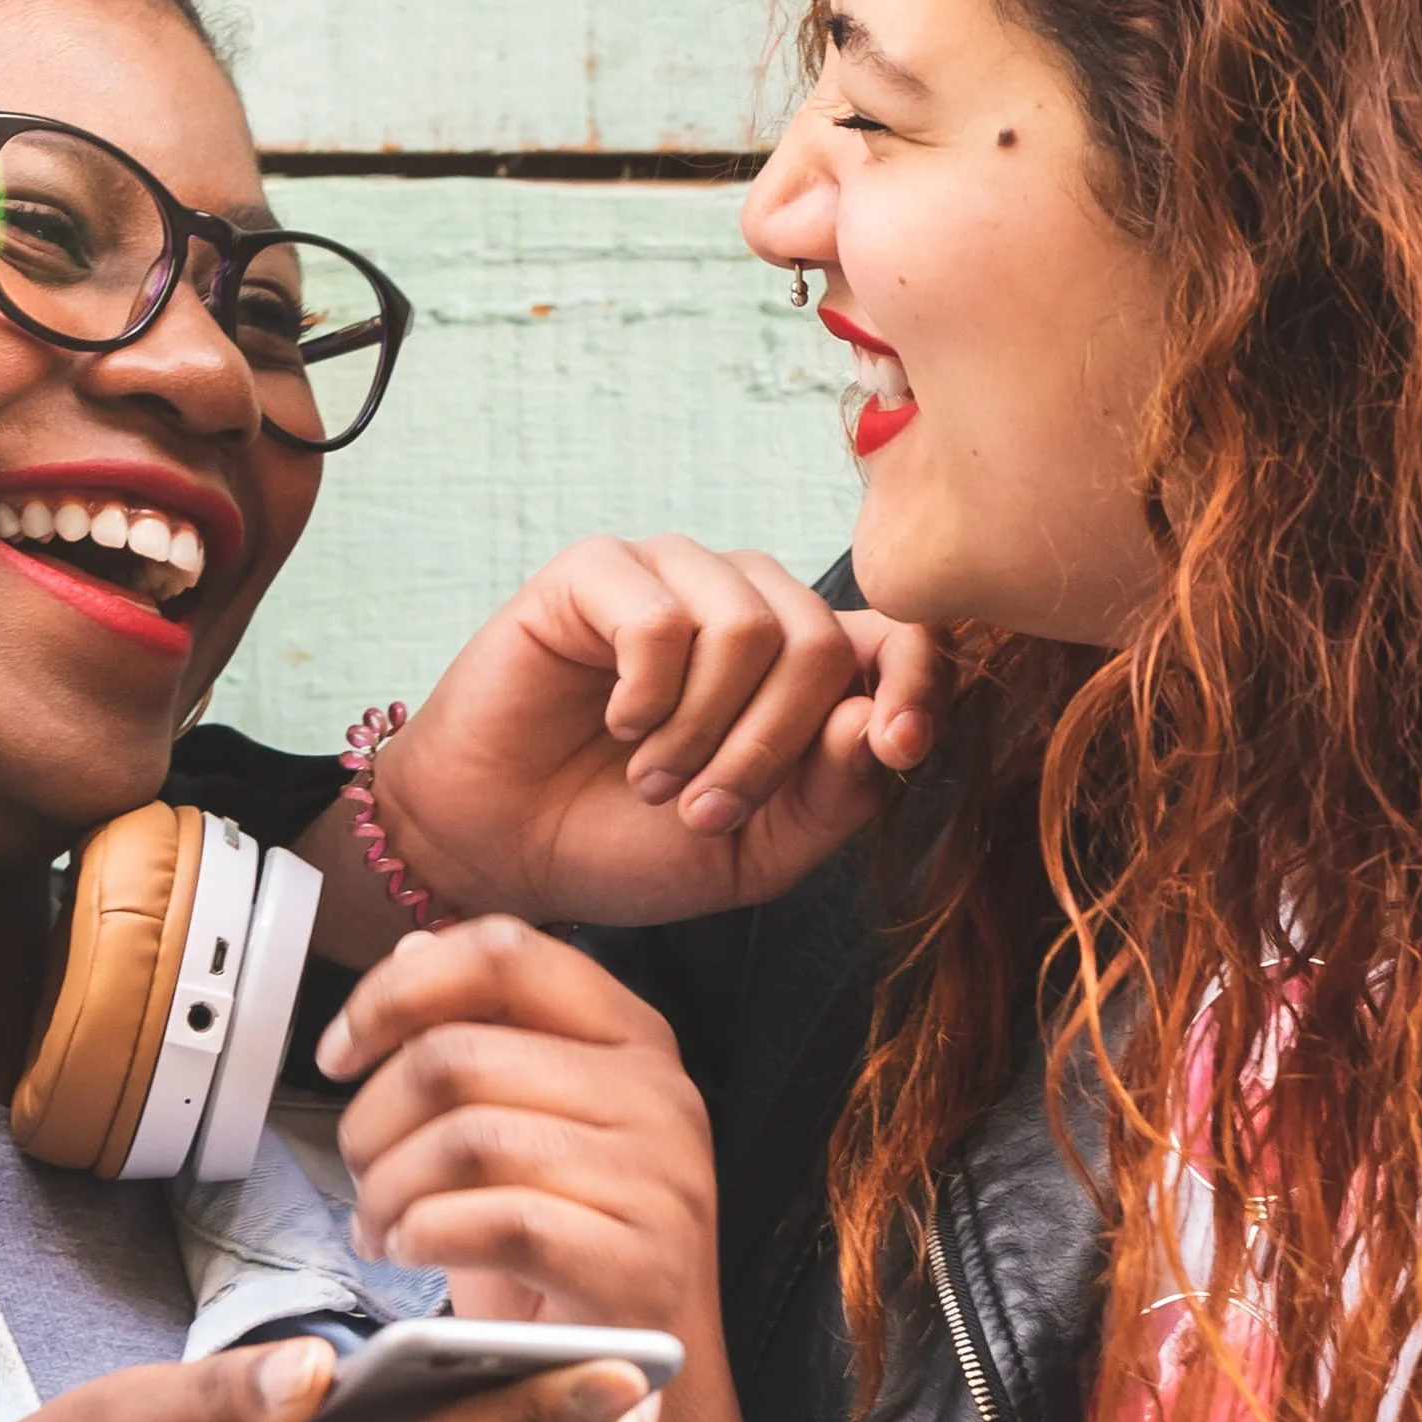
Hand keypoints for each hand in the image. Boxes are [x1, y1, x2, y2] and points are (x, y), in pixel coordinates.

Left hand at [318, 919, 725, 1349]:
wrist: (636, 1384)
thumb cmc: (567, 1258)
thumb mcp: (526, 1132)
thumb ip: (482, 1041)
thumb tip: (410, 953)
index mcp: (632, 1038)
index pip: (504, 954)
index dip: (396, 993)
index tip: (341, 1052)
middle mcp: (660, 1094)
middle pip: (458, 1056)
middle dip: (372, 1121)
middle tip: (361, 1175)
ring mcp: (658, 1181)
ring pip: (466, 1139)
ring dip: (388, 1189)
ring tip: (380, 1227)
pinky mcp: (638, 1265)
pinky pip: (498, 1222)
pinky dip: (428, 1235)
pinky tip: (413, 1253)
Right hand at [355, 537, 944, 930]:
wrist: (504, 848)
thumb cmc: (631, 844)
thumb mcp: (758, 851)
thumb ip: (835, 796)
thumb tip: (880, 722)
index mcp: (804, 666)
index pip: (898, 636)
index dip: (917, 682)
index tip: (898, 746)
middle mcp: (748, 604)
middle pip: (819, 642)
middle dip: (769, 750)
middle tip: (703, 810)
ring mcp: (674, 578)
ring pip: (749, 626)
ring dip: (701, 730)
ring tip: (653, 779)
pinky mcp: (598, 571)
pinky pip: (660, 615)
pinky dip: (645, 693)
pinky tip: (617, 726)